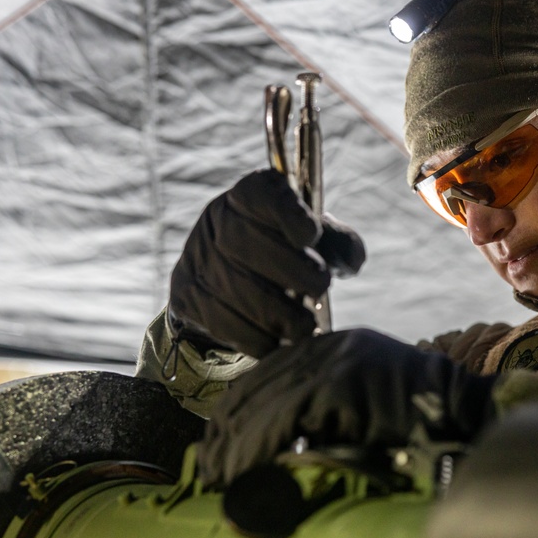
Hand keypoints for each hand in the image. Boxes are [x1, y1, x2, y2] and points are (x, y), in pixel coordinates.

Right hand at [168, 170, 364, 357]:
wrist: (231, 281)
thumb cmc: (285, 252)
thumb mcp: (315, 238)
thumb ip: (338, 242)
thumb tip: (350, 261)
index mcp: (250, 194)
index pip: (260, 194)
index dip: (284, 213)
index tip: (310, 235)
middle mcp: (218, 219)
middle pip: (243, 241)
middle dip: (288, 269)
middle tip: (319, 286)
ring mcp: (197, 256)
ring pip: (230, 285)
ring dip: (274, 312)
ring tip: (304, 327)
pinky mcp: (186, 294)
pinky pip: (218, 319)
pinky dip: (253, 337)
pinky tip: (276, 343)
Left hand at [198, 328, 496, 485]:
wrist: (465, 413)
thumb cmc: (418, 423)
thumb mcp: (360, 409)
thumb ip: (321, 416)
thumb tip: (273, 449)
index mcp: (332, 348)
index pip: (267, 375)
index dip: (235, 413)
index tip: (217, 448)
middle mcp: (329, 346)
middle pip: (259, 385)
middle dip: (227, 432)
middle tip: (210, 469)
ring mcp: (336, 359)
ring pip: (265, 402)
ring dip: (236, 446)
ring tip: (221, 478)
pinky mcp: (341, 380)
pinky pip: (282, 416)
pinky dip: (257, 447)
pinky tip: (242, 469)